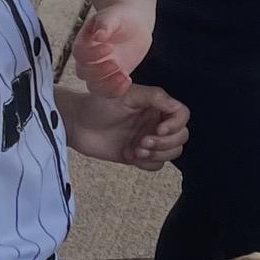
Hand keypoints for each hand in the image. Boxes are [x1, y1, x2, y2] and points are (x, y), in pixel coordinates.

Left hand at [63, 85, 188, 169]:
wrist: (77, 124)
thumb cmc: (99, 104)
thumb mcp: (127, 94)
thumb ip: (154, 96)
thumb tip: (176, 106)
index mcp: (156, 105)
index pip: (182, 115)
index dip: (176, 125)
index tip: (159, 129)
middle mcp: (156, 122)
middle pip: (181, 137)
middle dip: (164, 143)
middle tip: (142, 142)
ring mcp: (149, 140)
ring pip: (172, 153)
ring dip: (157, 154)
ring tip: (136, 150)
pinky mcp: (139, 156)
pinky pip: (156, 165)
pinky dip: (146, 163)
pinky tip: (129, 155)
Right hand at [73, 4, 151, 97]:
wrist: (134, 25)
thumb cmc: (120, 18)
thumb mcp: (113, 16)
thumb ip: (105, 24)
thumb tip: (98, 35)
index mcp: (83, 42)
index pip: (80, 54)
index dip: (92, 54)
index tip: (109, 47)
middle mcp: (87, 59)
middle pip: (83, 73)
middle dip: (99, 71)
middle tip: (116, 63)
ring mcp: (99, 71)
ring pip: (94, 86)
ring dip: (107, 85)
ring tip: (123, 76)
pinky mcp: (111, 78)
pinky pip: (108, 92)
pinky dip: (117, 90)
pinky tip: (128, 79)